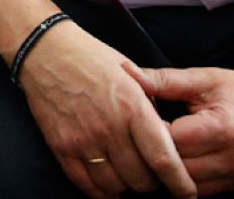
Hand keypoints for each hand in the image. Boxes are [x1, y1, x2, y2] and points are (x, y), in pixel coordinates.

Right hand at [17, 24, 196, 197]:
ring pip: (114, 187)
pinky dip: (100, 191)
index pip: (163, 159)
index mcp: (132, 107)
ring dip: (126, 187)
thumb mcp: (131, 73)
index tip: (188, 193)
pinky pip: (85, 185)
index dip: (180, 183)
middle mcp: (108, 128)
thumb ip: (150, 105)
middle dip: (152, 182)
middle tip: (151, 173)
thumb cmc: (91, 57)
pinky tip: (107, 183)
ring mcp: (82, 140)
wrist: (45, 50)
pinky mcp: (61, 146)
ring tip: (128, 175)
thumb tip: (166, 137)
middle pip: (140, 180)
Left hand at [133, 66, 233, 194]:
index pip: (171, 141)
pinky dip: (183, 179)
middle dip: (153, 153)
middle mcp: (230, 158)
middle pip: (176, 167)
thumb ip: (164, 80)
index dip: (149, 130)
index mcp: (221, 128)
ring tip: (155, 148)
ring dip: (167, 170)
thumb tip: (127, 72)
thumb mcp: (203, 78)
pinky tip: (174, 161)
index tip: (137, 117)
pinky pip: (200, 191)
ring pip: (185, 185)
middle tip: (140, 136)